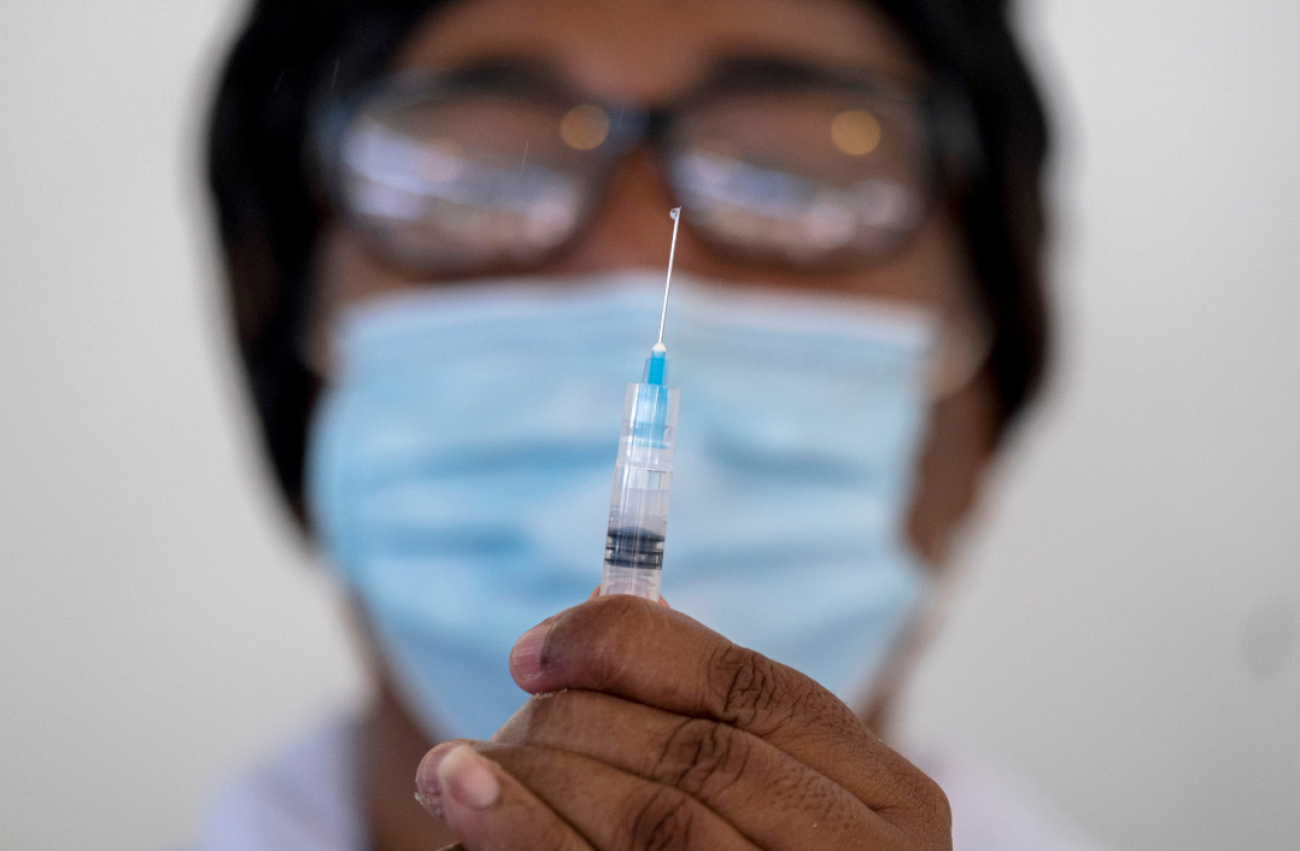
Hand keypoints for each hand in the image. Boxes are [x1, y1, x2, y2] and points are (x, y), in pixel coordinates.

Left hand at [413, 596, 950, 850]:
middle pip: (699, 753)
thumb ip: (702, 714)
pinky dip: (524, 833)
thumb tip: (597, 609)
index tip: (533, 651)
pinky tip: (463, 795)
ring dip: (536, 776)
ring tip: (452, 764)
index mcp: (892, 799)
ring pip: (656, 821)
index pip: (751, 686)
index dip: (629, 647)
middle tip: (499, 722)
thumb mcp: (768, 801)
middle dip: (574, 722)